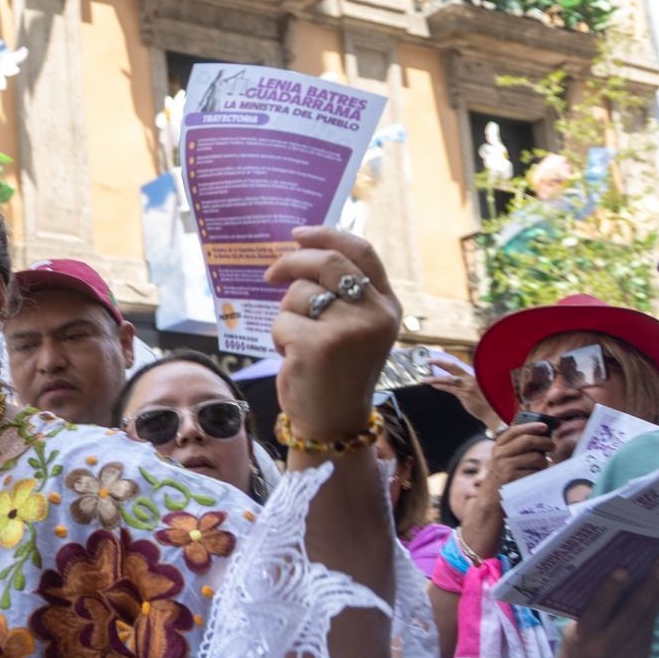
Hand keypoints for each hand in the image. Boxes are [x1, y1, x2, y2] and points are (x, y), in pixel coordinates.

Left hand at [265, 227, 403, 438]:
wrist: (334, 423)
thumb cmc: (337, 373)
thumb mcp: (355, 329)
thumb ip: (343, 294)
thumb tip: (302, 251)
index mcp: (387, 305)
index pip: (361, 252)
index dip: (327, 235)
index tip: (298, 233)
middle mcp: (375, 314)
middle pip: (326, 263)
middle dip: (291, 262)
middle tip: (271, 275)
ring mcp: (349, 329)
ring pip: (298, 294)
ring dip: (286, 314)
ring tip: (298, 342)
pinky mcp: (318, 345)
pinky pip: (282, 321)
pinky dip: (278, 337)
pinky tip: (292, 357)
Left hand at [427, 358, 502, 431]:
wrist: (493, 412)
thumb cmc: (486, 401)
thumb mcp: (478, 387)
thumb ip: (468, 382)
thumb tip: (455, 380)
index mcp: (474, 375)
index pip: (458, 365)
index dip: (446, 362)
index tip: (437, 359)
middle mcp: (471, 378)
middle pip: (453, 366)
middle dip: (440, 362)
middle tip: (429, 360)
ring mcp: (468, 386)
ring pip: (448, 379)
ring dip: (435, 378)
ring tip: (425, 379)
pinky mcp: (465, 394)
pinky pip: (450, 389)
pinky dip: (441, 386)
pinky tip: (433, 385)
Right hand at [487, 421, 552, 489]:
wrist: (491, 497)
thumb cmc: (506, 475)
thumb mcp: (506, 458)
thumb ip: (520, 445)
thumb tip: (542, 432)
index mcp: (499, 446)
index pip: (515, 430)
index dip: (531, 426)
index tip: (544, 426)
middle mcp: (500, 454)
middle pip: (527, 441)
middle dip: (544, 442)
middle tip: (552, 446)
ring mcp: (505, 466)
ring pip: (535, 457)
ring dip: (543, 462)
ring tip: (540, 467)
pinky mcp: (512, 478)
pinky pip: (535, 471)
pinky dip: (539, 474)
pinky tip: (535, 477)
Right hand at [558, 560, 658, 657]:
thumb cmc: (575, 652)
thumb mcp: (573, 634)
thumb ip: (590, 615)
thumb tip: (612, 585)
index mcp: (583, 638)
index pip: (598, 610)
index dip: (610, 589)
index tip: (623, 569)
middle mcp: (606, 646)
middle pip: (632, 614)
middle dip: (647, 589)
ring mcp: (627, 654)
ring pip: (647, 621)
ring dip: (657, 597)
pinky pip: (649, 631)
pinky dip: (654, 611)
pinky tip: (658, 596)